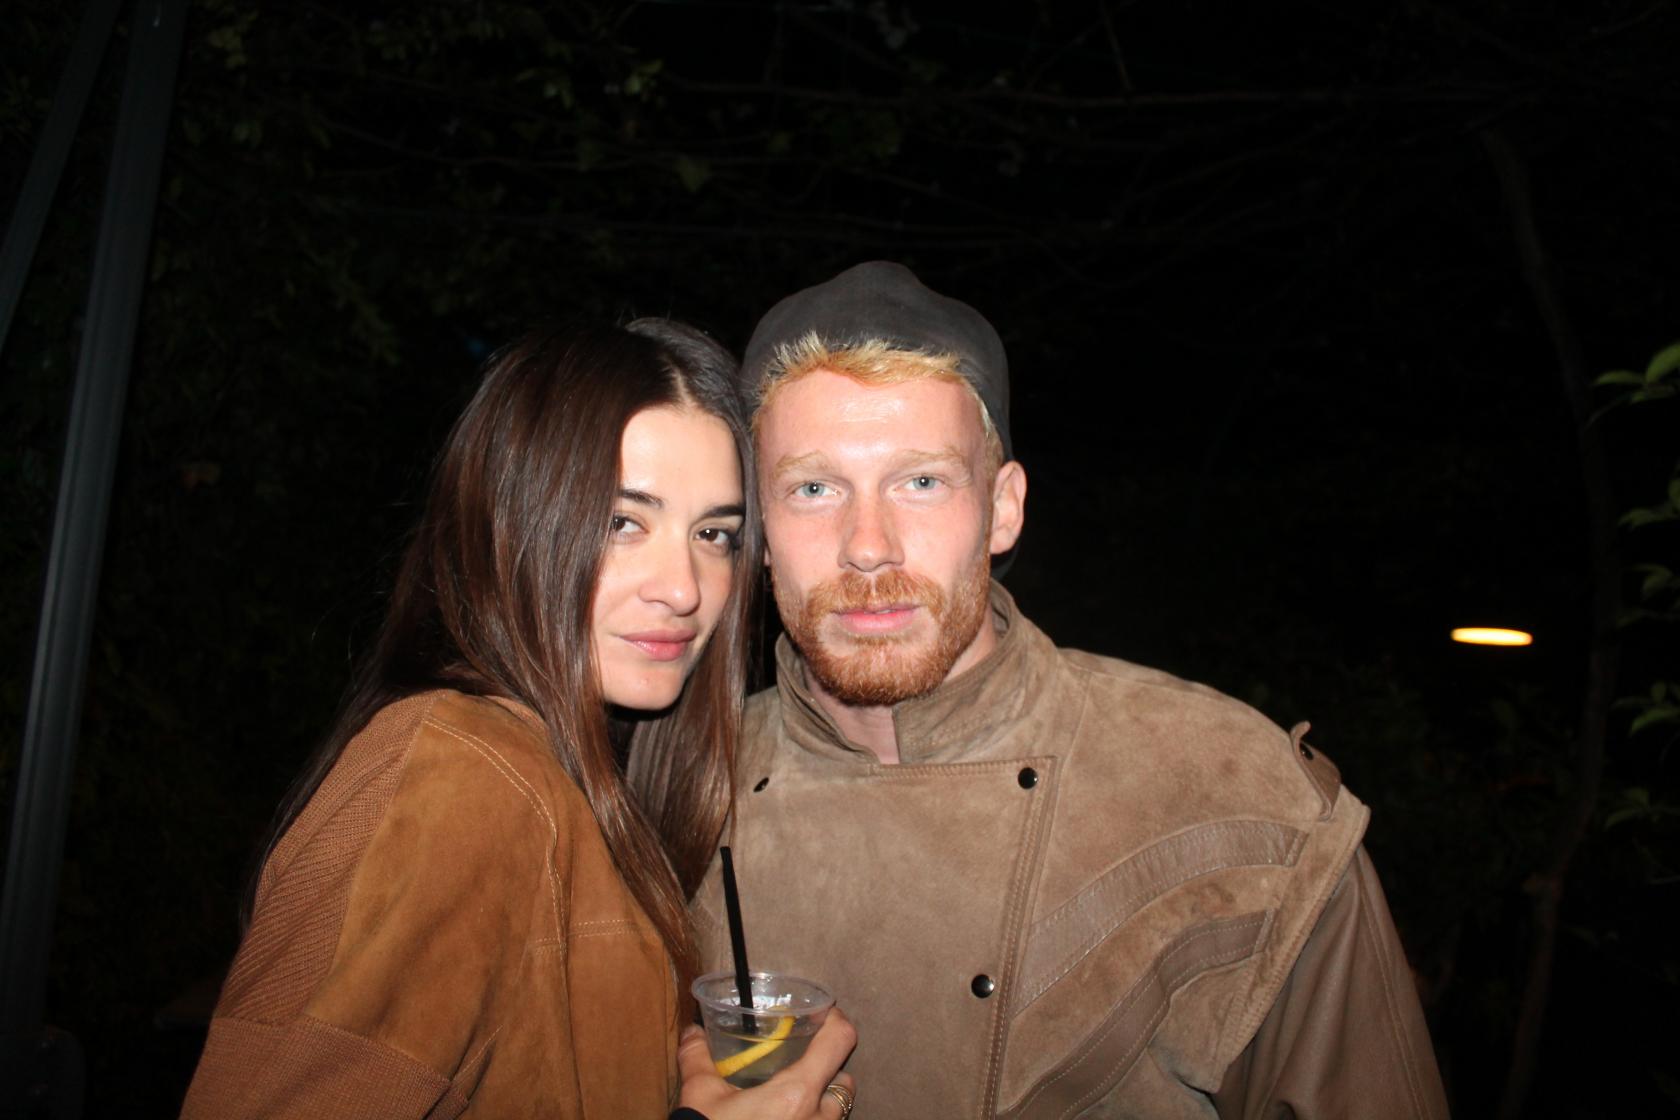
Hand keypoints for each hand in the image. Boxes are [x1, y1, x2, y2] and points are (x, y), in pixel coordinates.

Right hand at [677, 1008, 857, 1119]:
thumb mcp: (700, 1095)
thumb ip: (698, 1056)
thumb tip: (693, 1031)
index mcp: (797, 1093)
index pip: (840, 1040)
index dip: (835, 1020)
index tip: (822, 1014)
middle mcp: (818, 1119)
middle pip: (844, 1082)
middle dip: (827, 1072)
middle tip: (799, 1065)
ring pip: (836, 1114)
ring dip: (821, 1103)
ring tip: (789, 1102)